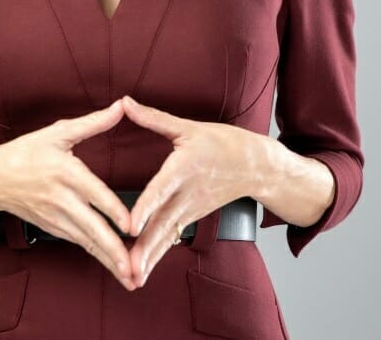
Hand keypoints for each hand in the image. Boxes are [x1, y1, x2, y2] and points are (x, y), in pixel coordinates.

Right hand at [0, 99, 137, 290]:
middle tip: (134, 268)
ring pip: (86, 241)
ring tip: (130, 277)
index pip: (93, 193)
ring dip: (108, 260)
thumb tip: (121, 105)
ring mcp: (54, 217)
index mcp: (65, 171)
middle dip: (113, 250)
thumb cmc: (26, 151)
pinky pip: (78, 242)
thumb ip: (93, 122)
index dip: (112, 210)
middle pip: (91, 227)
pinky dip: (96, 255)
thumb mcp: (58, 132)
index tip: (131, 226)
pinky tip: (112, 265)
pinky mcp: (51, 227)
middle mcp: (60, 198)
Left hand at [120, 94, 268, 286]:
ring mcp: (192, 208)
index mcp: (184, 167)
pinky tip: (142, 271)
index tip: (131, 224)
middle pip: (164, 222)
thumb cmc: (221, 142)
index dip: (147, 206)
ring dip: (150, 257)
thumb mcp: (188, 127)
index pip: (162, 188)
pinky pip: (172, 237)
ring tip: (131, 278)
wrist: (256, 165)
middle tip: (127, 267)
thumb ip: (153, 118)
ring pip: (168, 235)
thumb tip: (124, 102)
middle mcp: (188, 192)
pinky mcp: (193, 217)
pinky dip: (158, 254)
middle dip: (145, 246)